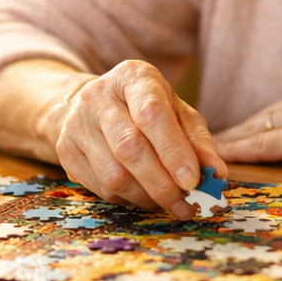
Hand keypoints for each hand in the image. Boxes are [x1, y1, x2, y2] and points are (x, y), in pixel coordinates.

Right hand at [47, 60, 225, 218]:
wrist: (94, 105)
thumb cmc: (146, 107)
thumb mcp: (176, 111)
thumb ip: (197, 139)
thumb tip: (216, 172)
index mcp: (133, 76)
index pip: (151, 113)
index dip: (173, 150)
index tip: (193, 180)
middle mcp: (99, 96)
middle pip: (130, 148)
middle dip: (163, 183)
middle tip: (187, 204)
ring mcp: (77, 123)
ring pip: (114, 175)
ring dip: (147, 197)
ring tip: (171, 203)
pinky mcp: (65, 150)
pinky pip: (101, 188)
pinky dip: (129, 200)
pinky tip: (145, 196)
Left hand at [214, 80, 281, 173]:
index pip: (278, 112)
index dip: (255, 125)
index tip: (237, 134)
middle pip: (259, 118)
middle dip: (233, 133)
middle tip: (205, 144)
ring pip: (253, 130)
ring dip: (227, 143)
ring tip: (202, 154)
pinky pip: (261, 145)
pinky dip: (238, 153)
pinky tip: (219, 159)